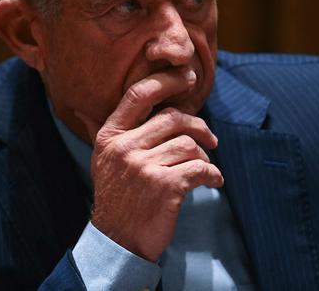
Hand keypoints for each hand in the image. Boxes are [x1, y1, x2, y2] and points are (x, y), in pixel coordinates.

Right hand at [76, 68, 222, 261]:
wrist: (118, 241)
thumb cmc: (117, 197)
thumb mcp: (105, 161)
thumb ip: (111, 133)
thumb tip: (106, 110)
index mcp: (110, 136)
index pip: (139, 95)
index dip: (166, 81)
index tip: (187, 77)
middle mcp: (124, 147)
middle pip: (173, 118)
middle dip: (198, 125)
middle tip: (211, 137)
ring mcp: (144, 166)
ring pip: (189, 143)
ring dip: (204, 154)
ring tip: (205, 165)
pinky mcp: (164, 186)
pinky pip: (199, 167)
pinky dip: (212, 173)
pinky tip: (214, 180)